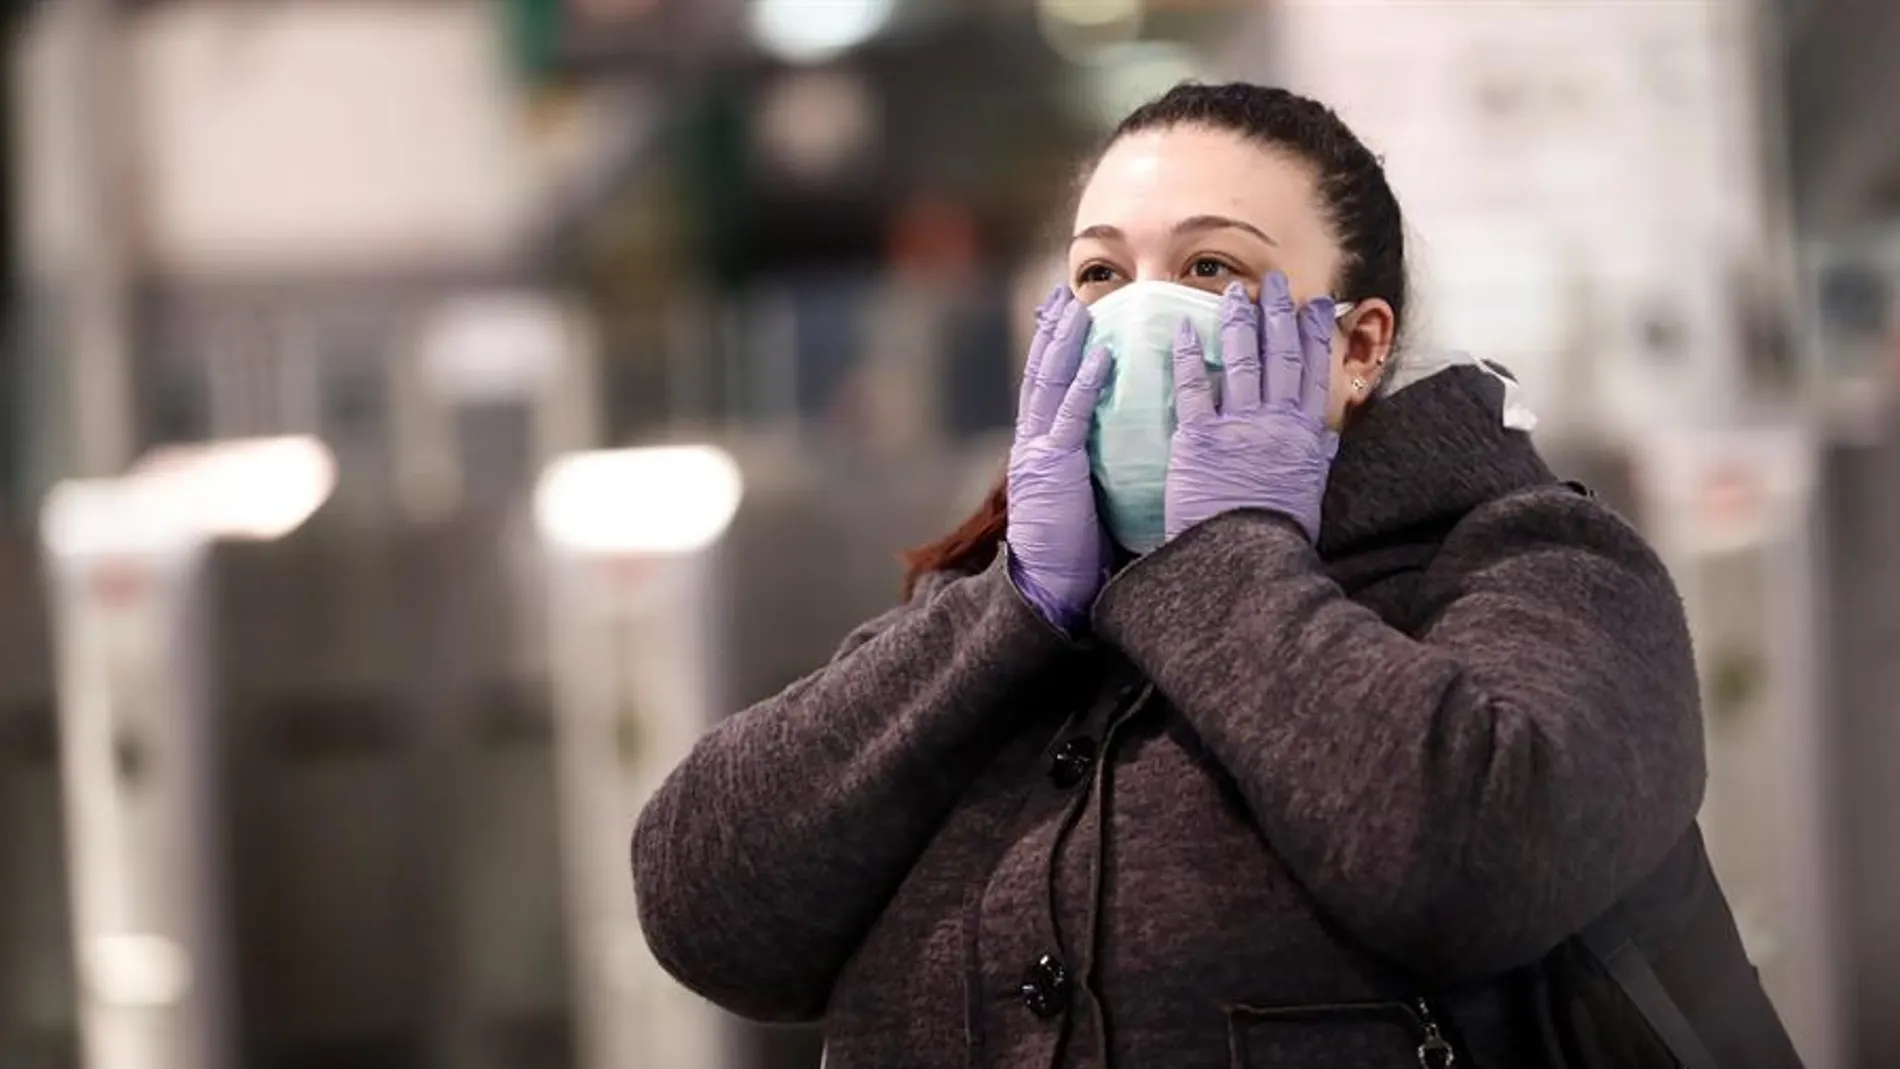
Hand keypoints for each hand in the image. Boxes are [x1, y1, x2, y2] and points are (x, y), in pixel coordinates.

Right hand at [1007, 287, 1112, 628]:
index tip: (1065, 314)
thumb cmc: (1075, 552)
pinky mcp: (1053, 469)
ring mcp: (1039, 453)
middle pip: (1041, 372)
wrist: (1049, 589)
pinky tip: (1100, 356)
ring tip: (1077, 307)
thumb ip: (1093, 465)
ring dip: (1065, 342)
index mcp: (1041, 449)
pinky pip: (1069, 417)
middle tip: (1063, 293)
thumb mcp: (1082, 497)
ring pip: (1049, 383)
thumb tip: (1126, 443)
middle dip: (1052, 331)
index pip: (1046, 387)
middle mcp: (1033, 443)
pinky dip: (1083, 383)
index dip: (1054, 348)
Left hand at [1165, 273, 1338, 542]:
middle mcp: (1276, 423)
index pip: (1314, 372)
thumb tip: (1328, 437)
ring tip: (1234, 292)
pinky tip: (1187, 329)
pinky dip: (1191, 357)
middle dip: (1279, 314)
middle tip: (1275, 283)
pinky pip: (1194, 389)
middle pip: (1281, 356)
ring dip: (1239, 322)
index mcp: (1305, 436)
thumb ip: (1316, 459)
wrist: (1242, 561)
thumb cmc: (1275, 535)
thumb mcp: (1308, 494)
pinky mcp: (1199, 439)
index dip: (1316, 333)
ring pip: (1243, 361)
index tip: (1318, 305)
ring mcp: (1238, 427)